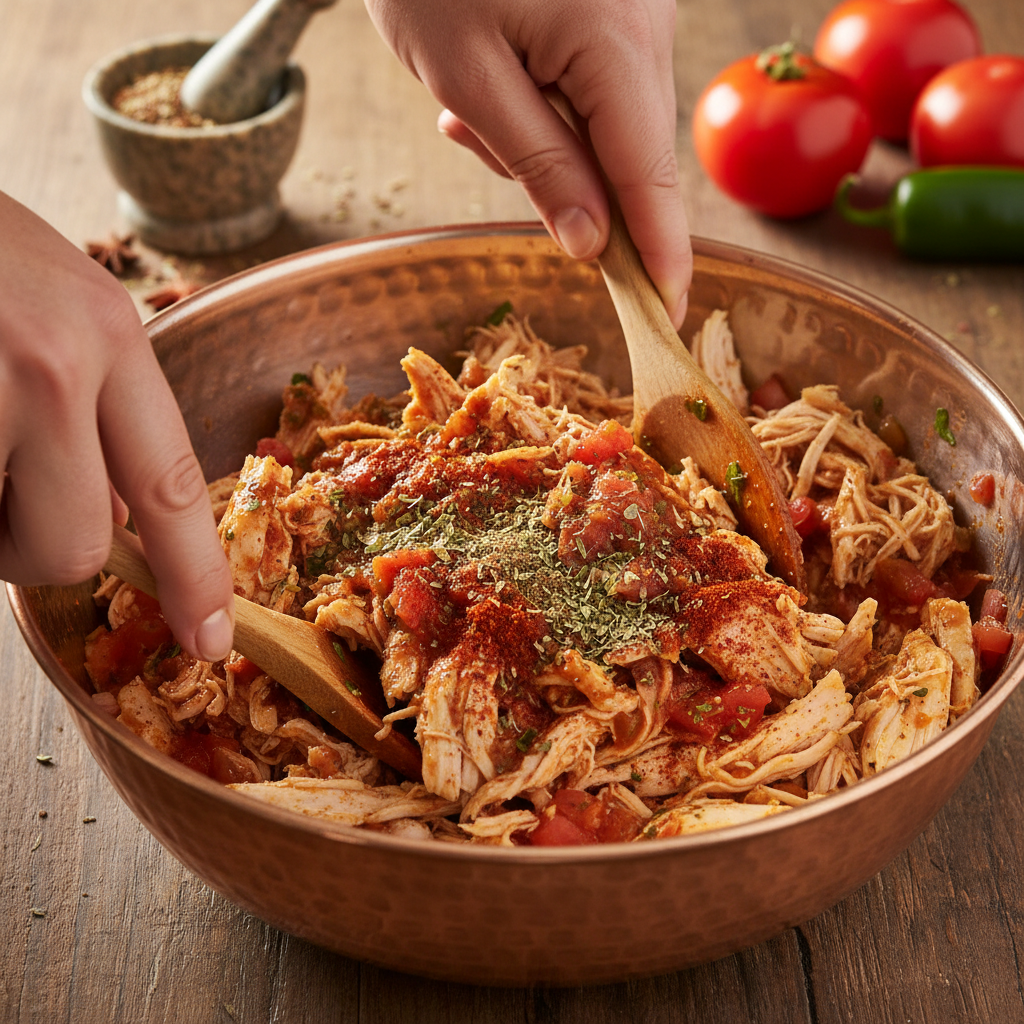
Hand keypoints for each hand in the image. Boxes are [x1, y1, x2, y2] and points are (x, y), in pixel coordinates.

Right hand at [0, 193, 234, 660]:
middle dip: (36, 551)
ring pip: (1, 543)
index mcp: (109, 333)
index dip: (196, 576)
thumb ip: (95, 409)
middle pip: (77, 545)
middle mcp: (54, 362)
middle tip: (1, 497)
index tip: (212, 638)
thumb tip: (113, 519)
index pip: (171, 487)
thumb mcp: (57, 305)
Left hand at [364, 0, 691, 327]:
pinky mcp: (618, 7)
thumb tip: (590, 243)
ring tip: (463, 99)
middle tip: (472, 140)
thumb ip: (537, 165)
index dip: (659, 255)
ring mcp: (638, 12)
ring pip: (606, 126)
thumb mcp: (466, 75)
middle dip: (561, 180)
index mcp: (614, 44)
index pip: (650, 180)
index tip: (667, 315)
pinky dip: (543, 102)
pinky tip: (494, 70)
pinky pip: (594, 86)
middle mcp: (646, 27)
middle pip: (629, 157)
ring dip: (538, 139)